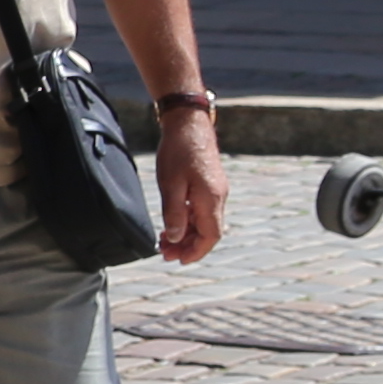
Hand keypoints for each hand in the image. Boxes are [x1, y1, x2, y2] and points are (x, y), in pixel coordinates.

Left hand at [155, 109, 228, 264]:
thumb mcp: (170, 184)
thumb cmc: (178, 151)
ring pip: (204, 222)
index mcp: (211, 199)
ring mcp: (215, 190)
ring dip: (186, 235)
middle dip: (188, 246)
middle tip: (165, 255)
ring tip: (164, 243)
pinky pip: (201, 210)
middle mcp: (218, 197)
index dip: (196, 252)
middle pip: (208, 232)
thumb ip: (173, 213)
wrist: (188, 123)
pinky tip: (172, 224)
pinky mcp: (210, 184)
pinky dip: (188, 221)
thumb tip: (175, 238)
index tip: (178, 261)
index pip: (210, 236)